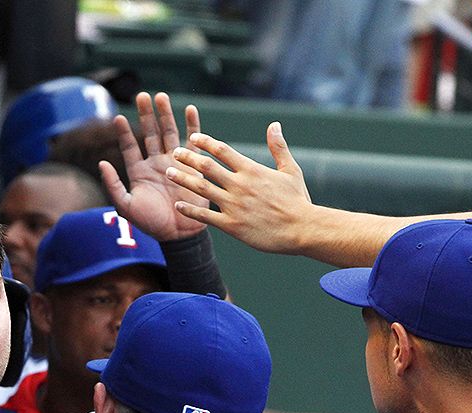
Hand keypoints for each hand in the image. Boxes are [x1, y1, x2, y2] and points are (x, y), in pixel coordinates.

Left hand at [103, 92, 206, 241]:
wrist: (177, 234)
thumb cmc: (150, 223)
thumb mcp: (125, 206)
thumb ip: (113, 185)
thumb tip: (102, 163)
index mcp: (139, 171)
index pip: (130, 146)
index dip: (124, 132)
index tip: (118, 117)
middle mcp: (156, 163)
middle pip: (150, 133)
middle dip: (146, 115)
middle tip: (142, 96)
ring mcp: (175, 162)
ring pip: (169, 133)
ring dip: (166, 115)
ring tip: (161, 97)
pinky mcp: (193, 165)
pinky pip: (193, 142)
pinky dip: (192, 126)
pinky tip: (190, 110)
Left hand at [168, 123, 314, 254]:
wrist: (303, 229)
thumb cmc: (298, 200)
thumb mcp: (290, 170)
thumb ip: (278, 147)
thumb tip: (274, 125)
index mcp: (252, 170)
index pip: (223, 150)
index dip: (205, 142)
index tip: (192, 138)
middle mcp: (240, 185)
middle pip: (207, 166)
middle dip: (188, 158)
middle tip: (174, 152)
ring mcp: (234, 205)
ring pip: (202, 188)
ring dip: (183, 179)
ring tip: (168, 172)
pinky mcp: (232, 226)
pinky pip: (206, 216)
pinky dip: (190, 210)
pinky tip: (178, 205)